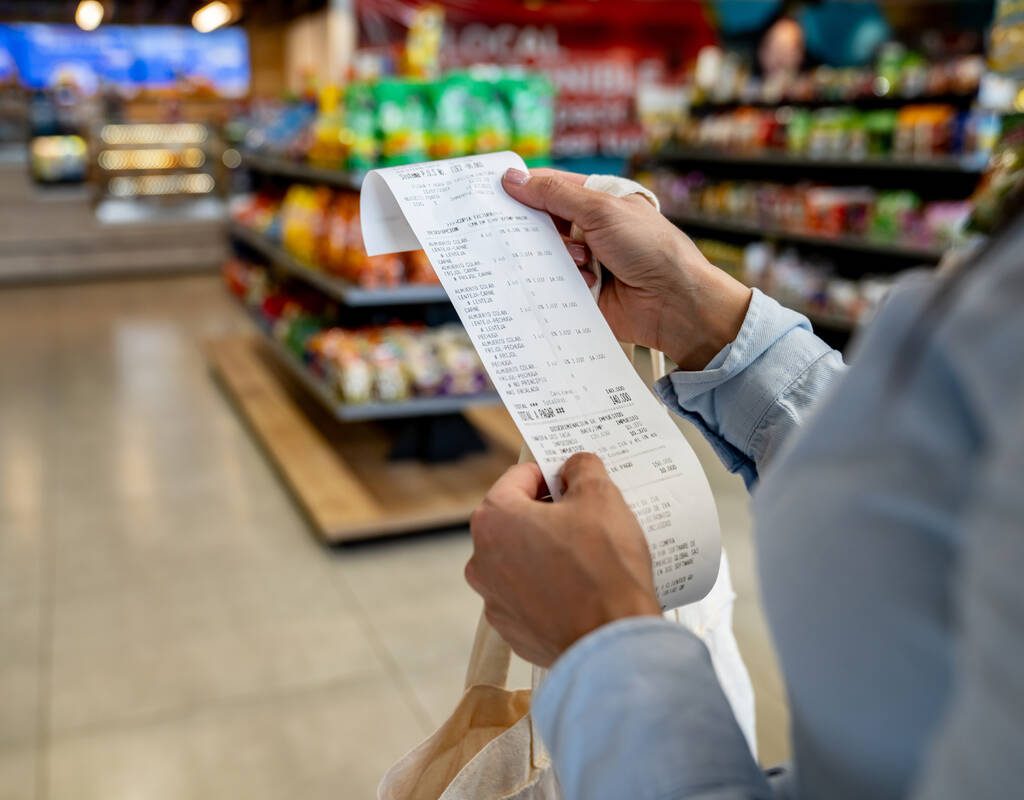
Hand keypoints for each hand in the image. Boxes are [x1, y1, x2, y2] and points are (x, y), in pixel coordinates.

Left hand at [465, 453, 660, 667]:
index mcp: (494, 519)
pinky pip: (530, 597)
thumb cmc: (603, 568)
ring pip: (522, 560)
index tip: (575, 482)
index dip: (551, 474)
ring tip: (590, 558)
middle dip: (549, 514)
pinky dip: (551, 589)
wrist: (611, 644)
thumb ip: (582, 468)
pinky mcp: (512, 630)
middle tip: (588, 518)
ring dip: (548, 553)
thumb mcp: (601, 497)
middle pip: (516, 520)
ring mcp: (494, 600)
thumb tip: (575, 466)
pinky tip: (582, 590)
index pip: (519, 477)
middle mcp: (482, 560)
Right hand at [503, 167, 751, 370]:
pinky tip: (562, 282)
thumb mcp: (601, 210)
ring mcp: (585, 262)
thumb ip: (555, 195)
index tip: (492, 190)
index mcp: (598, 201)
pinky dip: (552, 283)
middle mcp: (590, 229)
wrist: (674, 302)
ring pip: (544, 255)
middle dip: (528, 227)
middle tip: (500, 227)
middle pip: (542, 223)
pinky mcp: (581, 292)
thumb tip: (513, 178)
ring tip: (566, 259)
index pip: (551, 187)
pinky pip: (552, 285)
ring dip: (548, 256)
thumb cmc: (649, 248)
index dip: (523, 188)